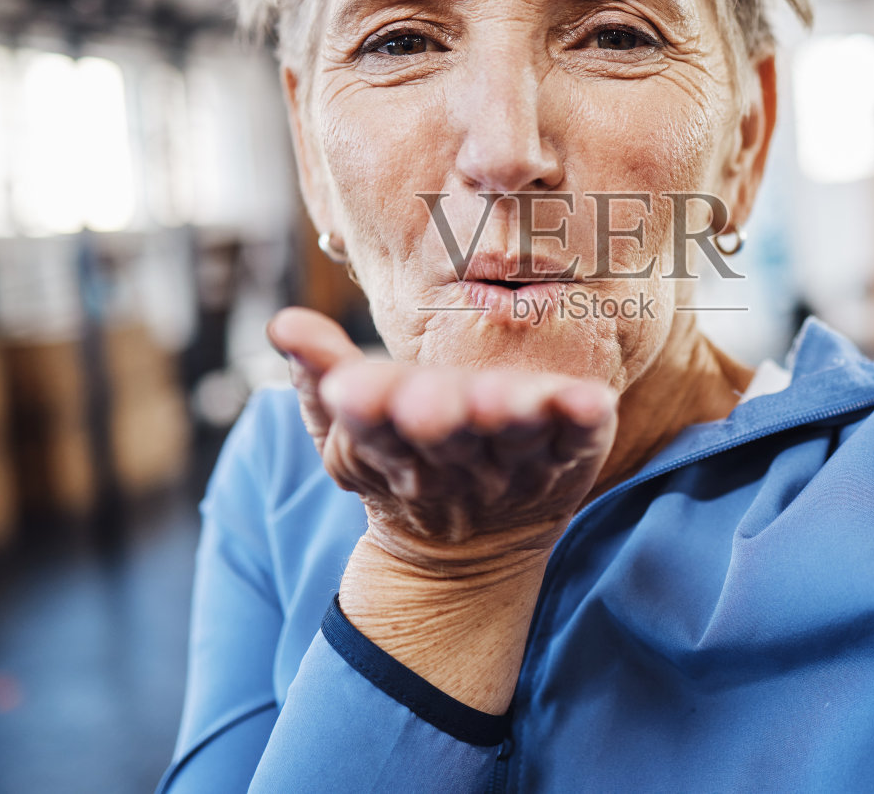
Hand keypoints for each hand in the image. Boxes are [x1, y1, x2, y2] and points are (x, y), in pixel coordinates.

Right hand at [266, 307, 618, 572]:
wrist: (465, 551)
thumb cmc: (399, 463)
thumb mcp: (344, 428)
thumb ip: (318, 373)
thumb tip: (282, 323)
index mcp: (393, 444)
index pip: (375, 424)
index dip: (369, 407)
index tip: (354, 391)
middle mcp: (456, 455)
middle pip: (446, 433)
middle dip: (440, 415)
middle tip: (433, 403)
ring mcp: (516, 458)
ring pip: (514, 434)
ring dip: (512, 415)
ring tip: (506, 399)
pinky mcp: (569, 456)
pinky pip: (580, 438)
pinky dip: (583, 419)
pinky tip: (591, 399)